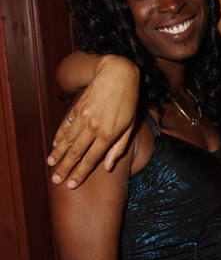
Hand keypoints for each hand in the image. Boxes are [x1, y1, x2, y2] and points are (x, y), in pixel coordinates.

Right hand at [48, 55, 139, 187]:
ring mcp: (83, 117)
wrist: (116, 74)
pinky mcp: (77, 109)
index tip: (71, 185)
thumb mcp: (129, 127)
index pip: (90, 160)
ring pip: (67, 141)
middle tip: (55, 180)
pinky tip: (54, 146)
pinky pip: (65, 126)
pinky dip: (59, 137)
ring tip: (50, 165)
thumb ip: (118, 148)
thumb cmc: (128, 103)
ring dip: (58, 155)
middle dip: (64, 169)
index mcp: (108, 135)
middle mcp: (93, 128)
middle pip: (75, 153)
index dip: (79, 174)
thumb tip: (107, 167)